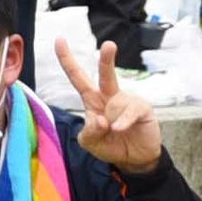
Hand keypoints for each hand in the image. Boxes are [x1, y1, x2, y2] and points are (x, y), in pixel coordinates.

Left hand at [61, 40, 164, 176]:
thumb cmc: (110, 145)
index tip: (59, 40)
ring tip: (114, 131)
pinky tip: (120, 129)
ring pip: (118, 100)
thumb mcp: (90, 142)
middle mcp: (109, 97)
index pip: (78, 78)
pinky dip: (124, 121)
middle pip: (106, 75)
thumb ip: (89, 132)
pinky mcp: (142, 109)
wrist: (134, 159)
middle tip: (109, 44)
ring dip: (113, 119)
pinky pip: (131, 111)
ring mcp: (127, 102)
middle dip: (107, 59)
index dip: (68, 60)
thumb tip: (98, 118)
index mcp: (92, 101)